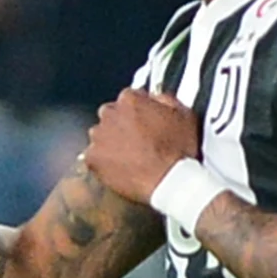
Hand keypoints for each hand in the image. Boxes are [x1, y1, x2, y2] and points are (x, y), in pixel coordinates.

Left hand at [84, 89, 200, 205]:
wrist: (169, 180)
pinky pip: (93, 157)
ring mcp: (98, 136)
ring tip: (129, 157)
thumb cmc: (178, 149)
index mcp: (130, 99)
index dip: (138, 111)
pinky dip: (103, 162)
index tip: (144, 121)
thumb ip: (166, 99)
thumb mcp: (184, 114)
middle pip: (111, 115)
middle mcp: (109, 114)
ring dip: (110, 143)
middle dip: (121, 125)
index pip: (128, 98)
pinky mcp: (92, 158)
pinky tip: (120, 169)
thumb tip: (157, 97)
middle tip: (137, 140)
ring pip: (100, 136)